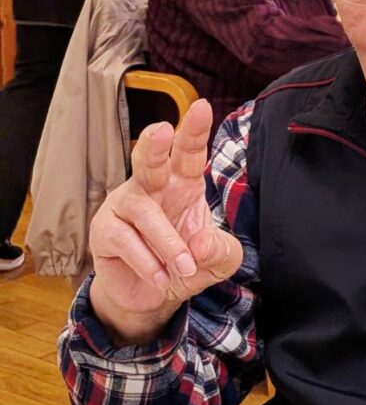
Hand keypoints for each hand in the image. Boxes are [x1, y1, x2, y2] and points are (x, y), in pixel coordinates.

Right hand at [89, 100, 241, 341]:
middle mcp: (150, 187)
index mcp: (182, 182)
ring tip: (185, 268)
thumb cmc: (187, 264)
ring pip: (143, 212)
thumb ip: (221, 251)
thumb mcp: (219, 260)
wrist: (152, 296)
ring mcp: (124, 206)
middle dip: (155, 144)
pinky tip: (160, 277)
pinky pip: (124, 240)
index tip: (203, 107)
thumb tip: (201, 244)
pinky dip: (147, 262)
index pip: (189, 153)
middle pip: (149, 159)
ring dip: (168, 242)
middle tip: (163, 130)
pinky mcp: (105, 231)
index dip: (194, 131)